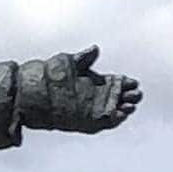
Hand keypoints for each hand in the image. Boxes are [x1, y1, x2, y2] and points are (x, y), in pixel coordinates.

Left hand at [17, 46, 141, 133]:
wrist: (38, 92)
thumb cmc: (54, 76)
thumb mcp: (70, 64)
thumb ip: (84, 58)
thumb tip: (95, 48)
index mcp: (99, 82)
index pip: (119, 82)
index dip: (127, 83)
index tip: (133, 82)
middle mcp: (99, 96)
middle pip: (121, 96)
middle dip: (130, 96)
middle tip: (135, 94)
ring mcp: (95, 109)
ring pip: (116, 110)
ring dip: (125, 109)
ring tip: (129, 106)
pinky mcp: (89, 121)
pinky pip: (105, 123)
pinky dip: (114, 121)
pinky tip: (120, 115)